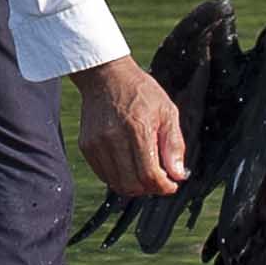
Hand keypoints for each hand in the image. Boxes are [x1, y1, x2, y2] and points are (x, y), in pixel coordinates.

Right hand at [71, 56, 188, 197]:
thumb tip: (178, 175)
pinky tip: (129, 166)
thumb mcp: (167, 111)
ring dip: (134, 186)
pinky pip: (104, 175)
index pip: (149, 175)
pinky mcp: (87, 146)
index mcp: (137, 128)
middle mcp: (113, 138)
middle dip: (150, 188)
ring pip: (117, 184)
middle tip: (159, 179)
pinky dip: (119, 178)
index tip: (171, 185)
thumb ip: (174, 145)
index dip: (164, 187)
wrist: (106, 76)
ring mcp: (97, 144)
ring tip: (144, 173)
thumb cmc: (140, 92)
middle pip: (133, 184)